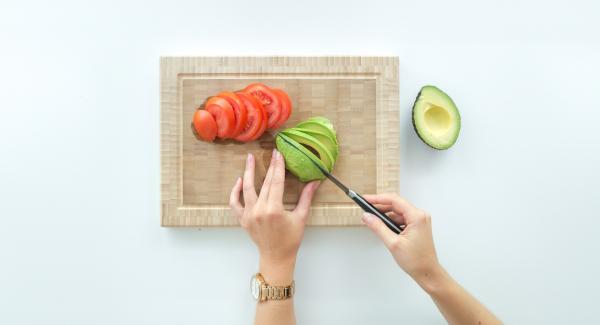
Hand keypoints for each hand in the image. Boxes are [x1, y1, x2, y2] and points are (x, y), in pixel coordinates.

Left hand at [229, 150, 319, 283]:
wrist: (277, 257)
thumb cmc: (291, 240)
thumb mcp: (301, 217)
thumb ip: (306, 197)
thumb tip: (315, 181)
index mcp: (274, 209)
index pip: (276, 182)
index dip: (278, 166)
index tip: (279, 154)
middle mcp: (259, 210)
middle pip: (265, 183)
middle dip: (269, 167)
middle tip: (272, 153)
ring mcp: (249, 215)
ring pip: (247, 189)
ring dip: (248, 172)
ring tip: (250, 158)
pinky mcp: (243, 219)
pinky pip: (235, 203)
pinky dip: (235, 192)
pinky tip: (239, 181)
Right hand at [361, 193, 440, 288]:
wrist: (427, 272)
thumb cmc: (416, 261)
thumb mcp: (393, 243)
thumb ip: (378, 228)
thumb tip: (367, 217)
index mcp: (417, 217)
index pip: (394, 200)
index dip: (378, 198)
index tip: (366, 199)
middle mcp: (420, 216)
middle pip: (396, 205)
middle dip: (380, 207)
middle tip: (366, 211)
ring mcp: (419, 221)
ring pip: (398, 212)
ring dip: (385, 216)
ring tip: (372, 221)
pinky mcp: (417, 226)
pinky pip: (401, 219)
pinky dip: (391, 222)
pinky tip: (383, 227)